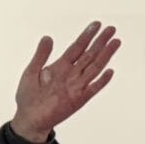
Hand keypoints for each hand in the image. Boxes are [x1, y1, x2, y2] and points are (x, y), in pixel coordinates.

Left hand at [9, 22, 118, 143]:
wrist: (29, 119)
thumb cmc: (28, 97)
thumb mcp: (31, 72)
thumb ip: (41, 55)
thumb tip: (47, 37)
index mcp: (60, 67)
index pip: (77, 48)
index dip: (86, 36)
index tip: (96, 24)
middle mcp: (71, 74)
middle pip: (89, 55)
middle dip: (100, 41)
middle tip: (111, 28)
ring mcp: (76, 86)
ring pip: (94, 68)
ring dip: (105, 55)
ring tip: (115, 42)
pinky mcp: (79, 100)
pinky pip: (92, 89)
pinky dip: (101, 81)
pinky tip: (109, 71)